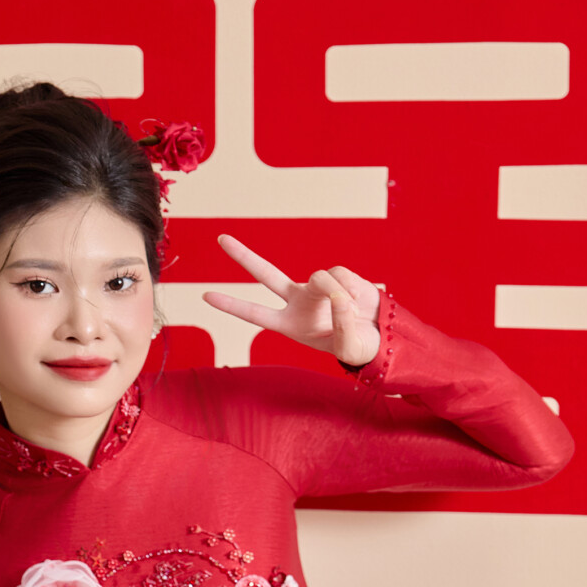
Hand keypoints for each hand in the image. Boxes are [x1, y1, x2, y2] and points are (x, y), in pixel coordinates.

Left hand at [203, 233, 381, 367]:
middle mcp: (297, 301)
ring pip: (319, 278)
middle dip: (243, 256)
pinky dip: (351, 288)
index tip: (205, 297)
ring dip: (337, 295)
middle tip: (220, 239)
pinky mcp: (337, 274)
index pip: (254, 314)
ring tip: (351, 312)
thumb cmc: (359, 346)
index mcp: (289, 324)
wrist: (381, 334)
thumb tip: (333, 291)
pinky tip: (357, 300)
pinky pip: (340, 275)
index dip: (231, 305)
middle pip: (265, 274)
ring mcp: (315, 286)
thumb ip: (340, 321)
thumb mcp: (348, 346)